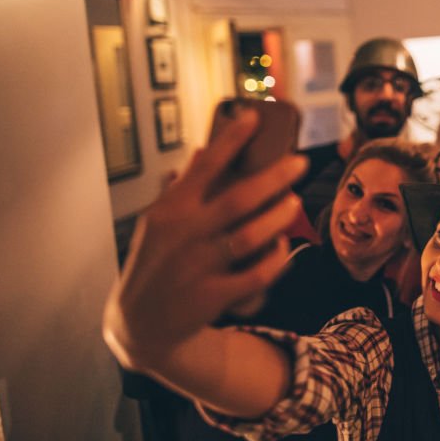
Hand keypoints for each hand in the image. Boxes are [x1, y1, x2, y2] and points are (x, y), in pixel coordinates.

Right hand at [103, 109, 306, 370]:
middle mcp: (184, 235)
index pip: (204, 166)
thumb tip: (199, 152)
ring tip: (295, 202)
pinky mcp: (212, 297)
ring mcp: (198, 267)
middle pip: (238, 199)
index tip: (253, 116)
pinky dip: (274, 260)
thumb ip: (179, 189)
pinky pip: (255, 275)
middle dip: (274, 177)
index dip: (230, 140)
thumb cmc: (155, 263)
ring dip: (278, 217)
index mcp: (170, 211)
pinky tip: (284, 246)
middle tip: (300, 162)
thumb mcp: (158, 223)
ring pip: (250, 236)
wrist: (139, 324)